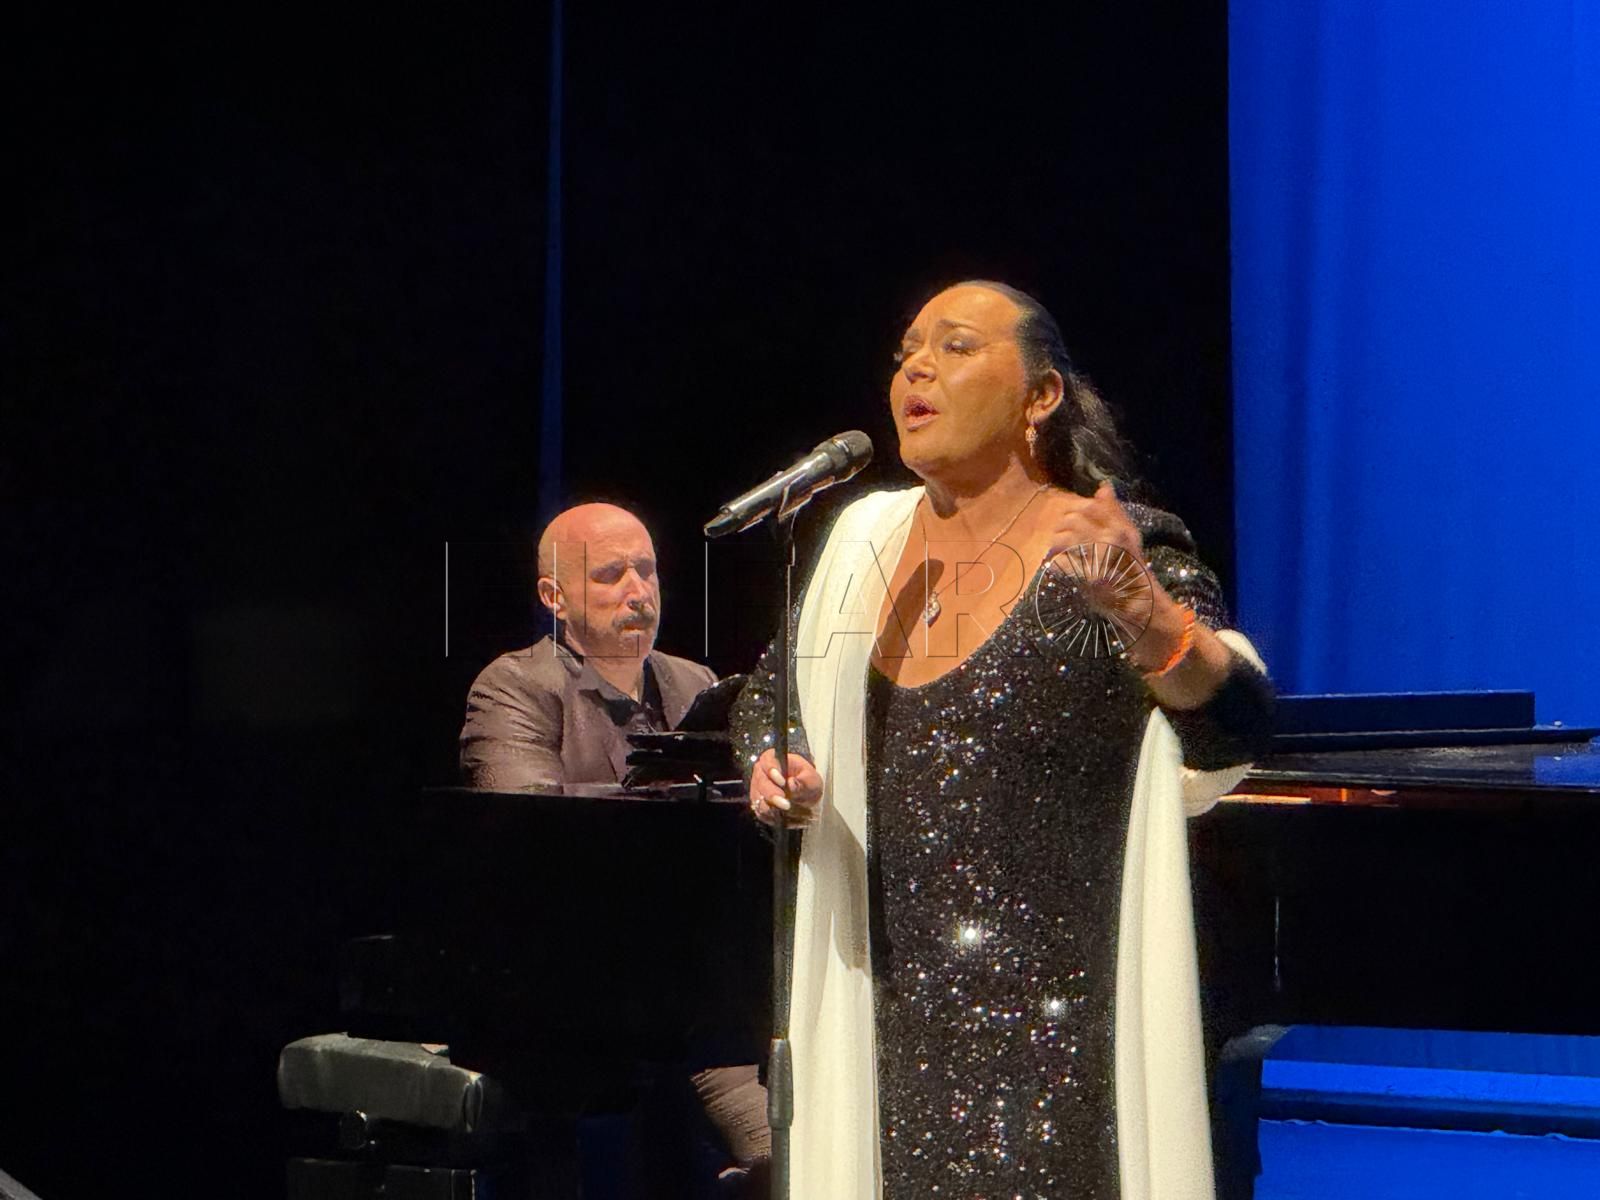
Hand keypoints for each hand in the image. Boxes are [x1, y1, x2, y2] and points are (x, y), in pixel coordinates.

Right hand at [747, 749, 823, 828]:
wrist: (806, 797)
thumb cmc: (807, 782)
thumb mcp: (812, 779)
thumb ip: (804, 780)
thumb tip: (792, 783)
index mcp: (774, 759)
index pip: (767, 760)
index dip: (772, 770)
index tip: (782, 782)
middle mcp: (762, 772)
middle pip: (760, 781)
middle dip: (772, 794)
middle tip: (785, 804)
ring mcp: (757, 789)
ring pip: (757, 798)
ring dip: (771, 808)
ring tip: (787, 812)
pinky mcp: (757, 804)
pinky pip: (760, 812)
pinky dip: (771, 817)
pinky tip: (783, 818)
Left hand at [1041, 479, 1155, 623]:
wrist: (1139, 603)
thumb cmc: (1132, 568)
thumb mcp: (1129, 537)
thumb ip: (1115, 512)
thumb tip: (1104, 487)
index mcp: (1120, 529)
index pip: (1090, 506)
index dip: (1075, 511)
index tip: (1072, 521)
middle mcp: (1110, 541)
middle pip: (1072, 520)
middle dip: (1062, 528)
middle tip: (1064, 540)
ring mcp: (1099, 560)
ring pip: (1062, 539)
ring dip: (1056, 545)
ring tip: (1060, 553)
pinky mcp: (1087, 580)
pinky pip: (1060, 563)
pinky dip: (1055, 565)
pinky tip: (1061, 568)